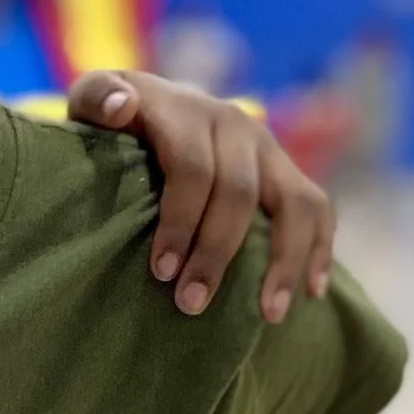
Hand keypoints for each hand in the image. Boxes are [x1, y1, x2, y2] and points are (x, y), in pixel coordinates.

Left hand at [70, 70, 334, 323]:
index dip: (180, 221)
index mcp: (186, 109)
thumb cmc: (114, 119)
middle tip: (190, 304)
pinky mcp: (287, 169)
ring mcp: (266, 147)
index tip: (162, 272)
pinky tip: (311, 293)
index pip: (192, 167)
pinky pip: (318, 208)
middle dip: (216, 253)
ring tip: (268, 314)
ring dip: (284, 261)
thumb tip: (118, 106)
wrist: (154, 105)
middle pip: (238, 192)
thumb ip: (95, 98)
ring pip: (294, 203)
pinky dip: (319, 250)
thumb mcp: (93, 101)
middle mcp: (233, 123)